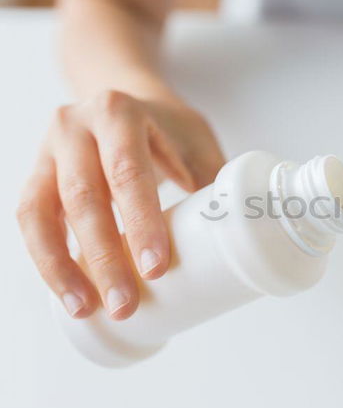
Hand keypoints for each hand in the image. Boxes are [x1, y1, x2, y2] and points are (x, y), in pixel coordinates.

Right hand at [17, 90, 224, 319]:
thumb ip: (216, 178)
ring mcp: (48, 152)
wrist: (120, 97)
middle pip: (84, 197)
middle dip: (104, 257)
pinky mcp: (36, 177)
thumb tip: (248, 232)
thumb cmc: (166, 127)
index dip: (139, 222)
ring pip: (41, 213)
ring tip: (88, 309)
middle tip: (126, 304)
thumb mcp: (195, 139)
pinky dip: (46, 261)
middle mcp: (74, 127)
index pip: (127, 171)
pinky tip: (69, 293)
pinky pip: (30, 221)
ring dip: (63, 268)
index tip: (155, 268)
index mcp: (118, 112)